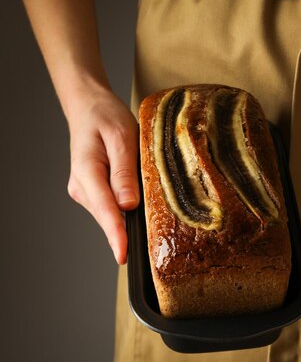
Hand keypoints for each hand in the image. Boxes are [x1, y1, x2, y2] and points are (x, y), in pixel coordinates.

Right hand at [65, 88, 138, 263]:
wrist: (89, 107)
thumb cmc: (105, 117)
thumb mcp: (122, 137)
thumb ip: (124, 171)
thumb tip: (128, 205)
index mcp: (86, 171)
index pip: (104, 209)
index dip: (115, 234)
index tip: (123, 254)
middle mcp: (82, 187)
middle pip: (108, 216)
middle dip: (128, 230)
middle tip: (157, 242)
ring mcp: (86, 191)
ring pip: (111, 213)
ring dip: (129, 217)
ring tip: (152, 213)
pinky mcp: (94, 192)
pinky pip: (112, 207)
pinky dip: (127, 209)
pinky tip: (140, 204)